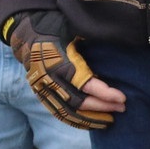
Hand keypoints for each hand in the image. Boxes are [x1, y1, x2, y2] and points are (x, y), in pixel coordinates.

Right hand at [6, 10, 124, 129]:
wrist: (27, 34)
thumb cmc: (56, 27)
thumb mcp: (75, 26)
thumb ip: (92, 35)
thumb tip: (119, 36)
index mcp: (58, 61)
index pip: (84, 84)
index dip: (103, 93)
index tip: (122, 97)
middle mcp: (48, 78)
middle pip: (77, 101)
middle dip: (102, 106)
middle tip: (122, 107)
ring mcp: (42, 88)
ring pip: (67, 112)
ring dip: (90, 118)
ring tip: (110, 120)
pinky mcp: (40, 94)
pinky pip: (58, 112)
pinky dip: (76, 120)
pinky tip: (92, 122)